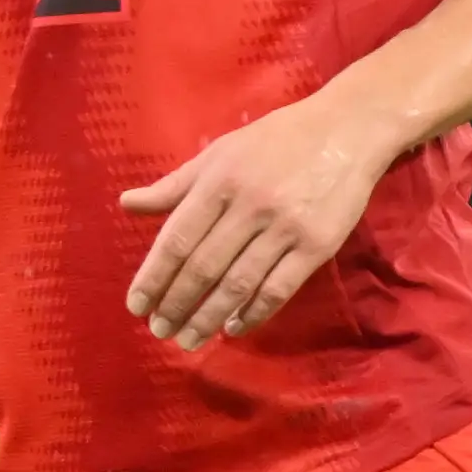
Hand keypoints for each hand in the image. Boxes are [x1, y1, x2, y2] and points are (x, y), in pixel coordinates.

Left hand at [120, 91, 405, 349]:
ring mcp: (285, 227)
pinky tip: (233, 328)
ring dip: (208, 317)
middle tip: (159, 330)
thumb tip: (125, 204)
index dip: (154, 276)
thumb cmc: (274, 141)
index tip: (136, 306)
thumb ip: (174, 186)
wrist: (345, 131)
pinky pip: (279, 288)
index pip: (177, 239)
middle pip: (204, 266)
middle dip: (177, 303)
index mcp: (218, 182)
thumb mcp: (218, 154)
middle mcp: (249, 206)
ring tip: (188, 340)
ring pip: (238, 283)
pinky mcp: (317, 245)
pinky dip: (254, 313)